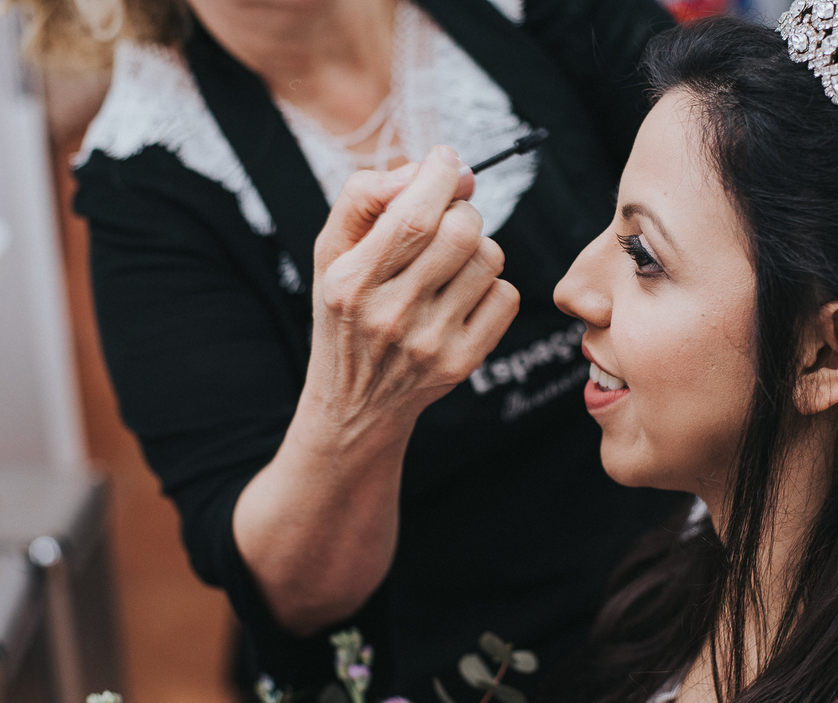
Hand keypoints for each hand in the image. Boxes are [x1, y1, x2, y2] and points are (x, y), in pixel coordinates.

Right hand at [305, 145, 520, 440]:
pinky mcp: (463, 361)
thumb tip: (423, 167)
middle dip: (461, 209)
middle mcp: (391, 314)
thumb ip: (363, 198)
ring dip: (477, 247)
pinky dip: (491, 286)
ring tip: (450, 262)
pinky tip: (462, 296)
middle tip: (445, 219)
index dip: (441, 177)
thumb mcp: (331, 253)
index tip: (445, 163)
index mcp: (353, 281)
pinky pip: (506, 295)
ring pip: (490, 257)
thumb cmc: (347, 312)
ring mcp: (431, 342)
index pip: (415, 215)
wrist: (356, 403)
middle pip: (462, 231)